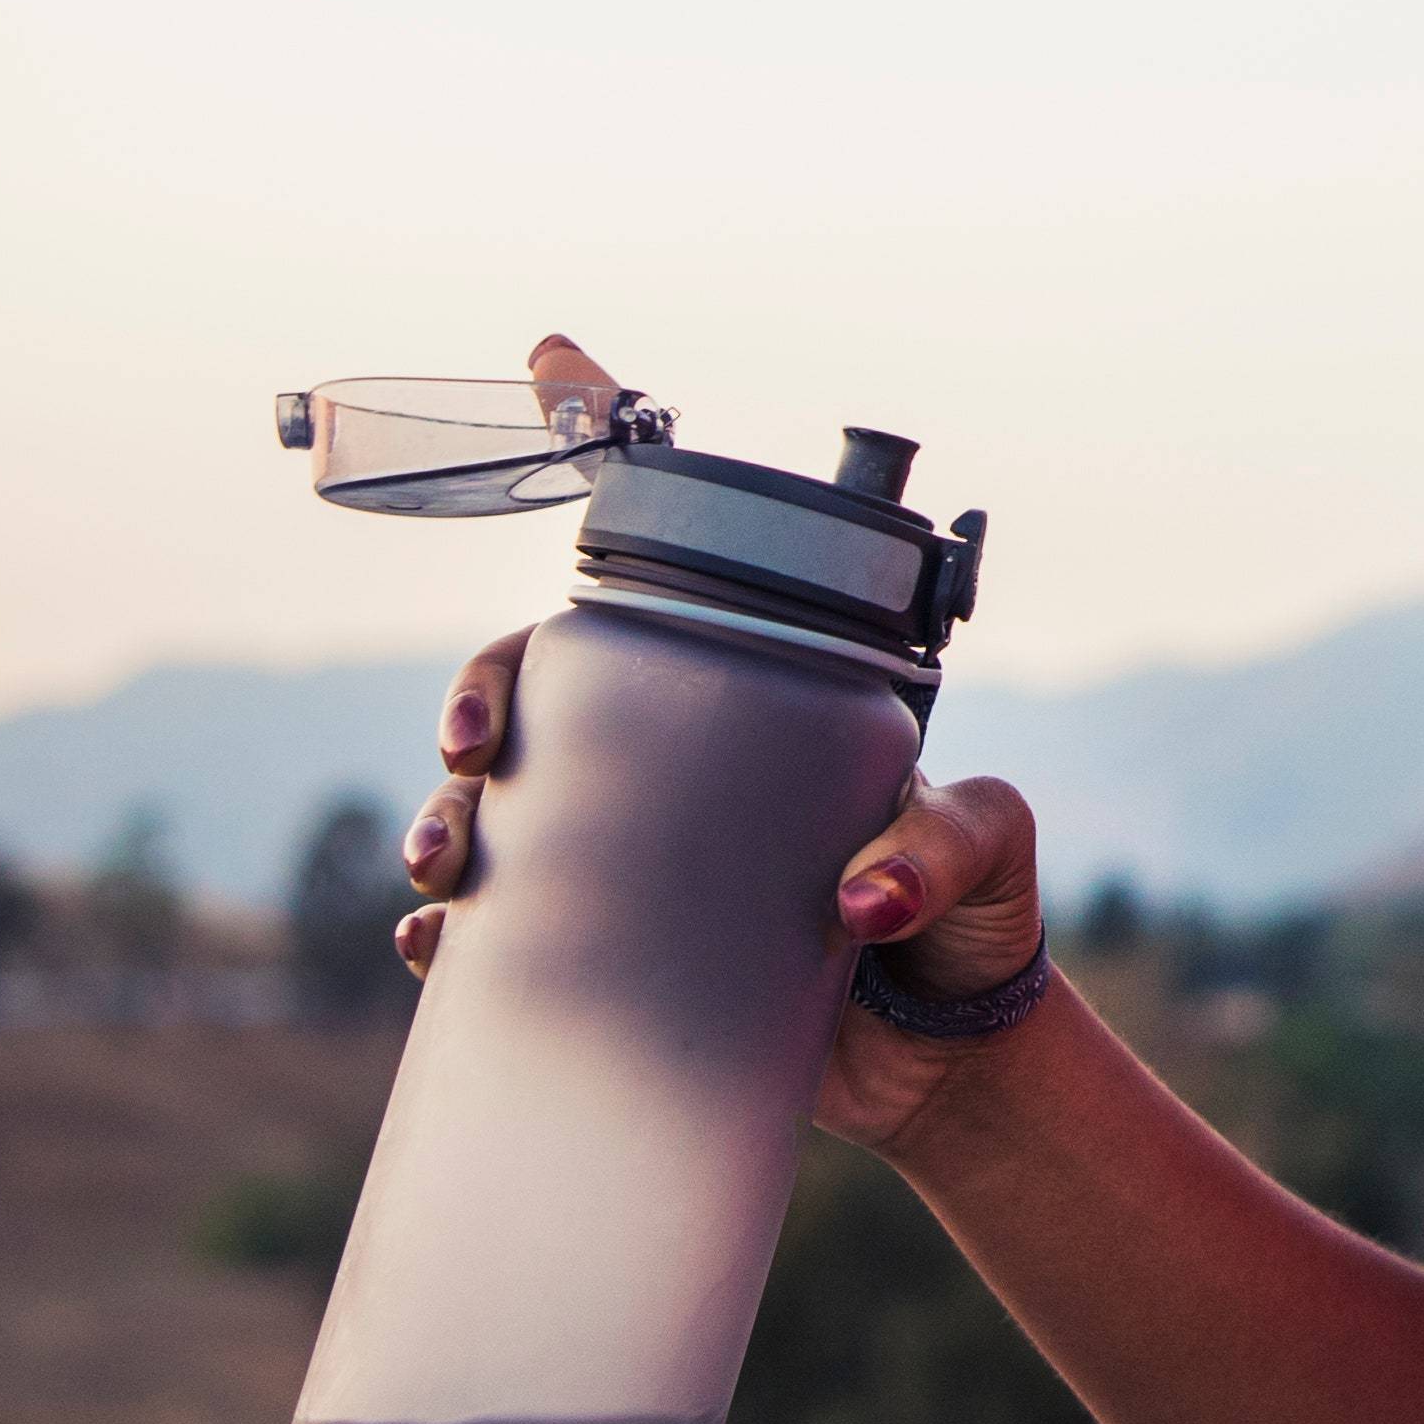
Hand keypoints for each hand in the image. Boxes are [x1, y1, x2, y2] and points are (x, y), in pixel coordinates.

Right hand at [393, 334, 1048, 1142]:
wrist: (950, 1062)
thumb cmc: (978, 922)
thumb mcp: (988, 853)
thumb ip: (946, 850)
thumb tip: (863, 898)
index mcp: (767, 700)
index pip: (688, 558)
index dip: (608, 440)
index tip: (550, 361)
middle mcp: (689, 761)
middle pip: (551, 684)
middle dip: (484, 693)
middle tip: (475, 750)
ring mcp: (642, 854)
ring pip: (503, 805)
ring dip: (446, 816)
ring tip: (445, 866)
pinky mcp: (615, 955)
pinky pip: (507, 930)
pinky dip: (455, 936)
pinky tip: (436, 950)